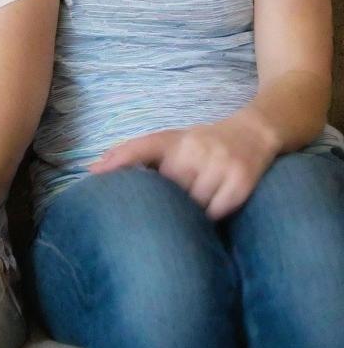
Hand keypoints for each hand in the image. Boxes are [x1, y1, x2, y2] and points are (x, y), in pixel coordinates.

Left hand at [91, 107, 280, 219]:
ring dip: (191, 211)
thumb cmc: (202, 144)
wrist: (254, 132)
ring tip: (193, 206)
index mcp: (172, 139)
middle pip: (168, 187)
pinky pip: (217, 211)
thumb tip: (93, 170)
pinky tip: (212, 207)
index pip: (140, 147)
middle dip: (166, 200)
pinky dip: (212, 215)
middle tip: (168, 205)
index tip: (95, 174)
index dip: (118, 160)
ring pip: (193, 203)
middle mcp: (194, 147)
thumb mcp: (171, 143)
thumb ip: (135, 155)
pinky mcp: (241, 180)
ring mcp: (219, 163)